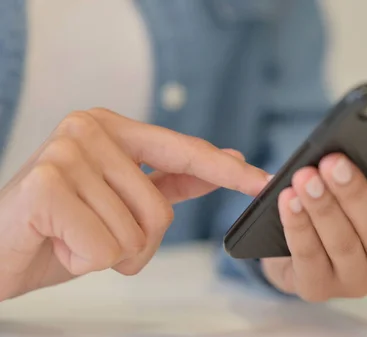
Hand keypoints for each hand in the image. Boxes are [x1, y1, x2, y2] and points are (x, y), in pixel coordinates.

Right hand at [0, 108, 268, 300]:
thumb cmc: (58, 226)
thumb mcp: (121, 200)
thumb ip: (172, 178)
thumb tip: (229, 160)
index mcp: (111, 127)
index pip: (184, 151)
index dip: (226, 171)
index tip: (263, 181)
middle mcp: (88, 129)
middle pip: (161, 209)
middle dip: (135, 242)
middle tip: (94, 236)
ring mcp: (65, 152)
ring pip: (135, 232)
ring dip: (110, 253)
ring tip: (73, 237)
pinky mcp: (45, 185)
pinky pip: (104, 248)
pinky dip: (85, 260)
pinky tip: (57, 243)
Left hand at [262, 138, 366, 301]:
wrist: (300, 252)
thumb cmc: (344, 212)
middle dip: (354, 192)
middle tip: (334, 161)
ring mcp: (357, 282)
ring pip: (342, 243)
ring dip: (322, 207)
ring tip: (304, 177)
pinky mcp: (319, 289)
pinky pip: (308, 257)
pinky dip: (298, 227)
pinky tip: (287, 201)